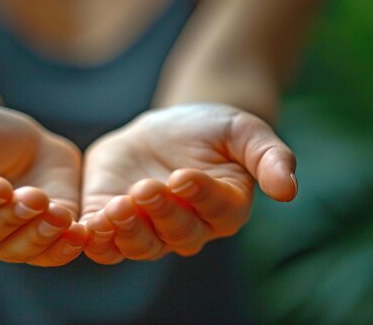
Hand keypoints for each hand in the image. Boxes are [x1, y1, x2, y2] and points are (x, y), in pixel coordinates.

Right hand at [0, 103, 86, 265]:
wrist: (9, 134)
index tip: (0, 185)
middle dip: (12, 218)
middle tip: (35, 196)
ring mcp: (5, 236)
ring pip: (19, 250)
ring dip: (41, 235)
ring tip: (60, 213)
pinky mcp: (38, 235)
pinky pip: (49, 252)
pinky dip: (64, 247)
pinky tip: (79, 233)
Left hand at [81, 103, 296, 263]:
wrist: (166, 129)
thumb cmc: (211, 130)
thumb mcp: (244, 132)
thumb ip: (270, 156)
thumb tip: (289, 189)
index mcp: (223, 209)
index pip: (213, 209)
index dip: (198, 195)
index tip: (184, 175)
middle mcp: (186, 228)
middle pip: (174, 233)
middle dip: (159, 212)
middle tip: (145, 188)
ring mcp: (147, 228)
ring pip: (138, 244)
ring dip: (125, 231)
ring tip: (115, 207)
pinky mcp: (112, 219)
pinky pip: (104, 240)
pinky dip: (94, 238)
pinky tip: (84, 225)